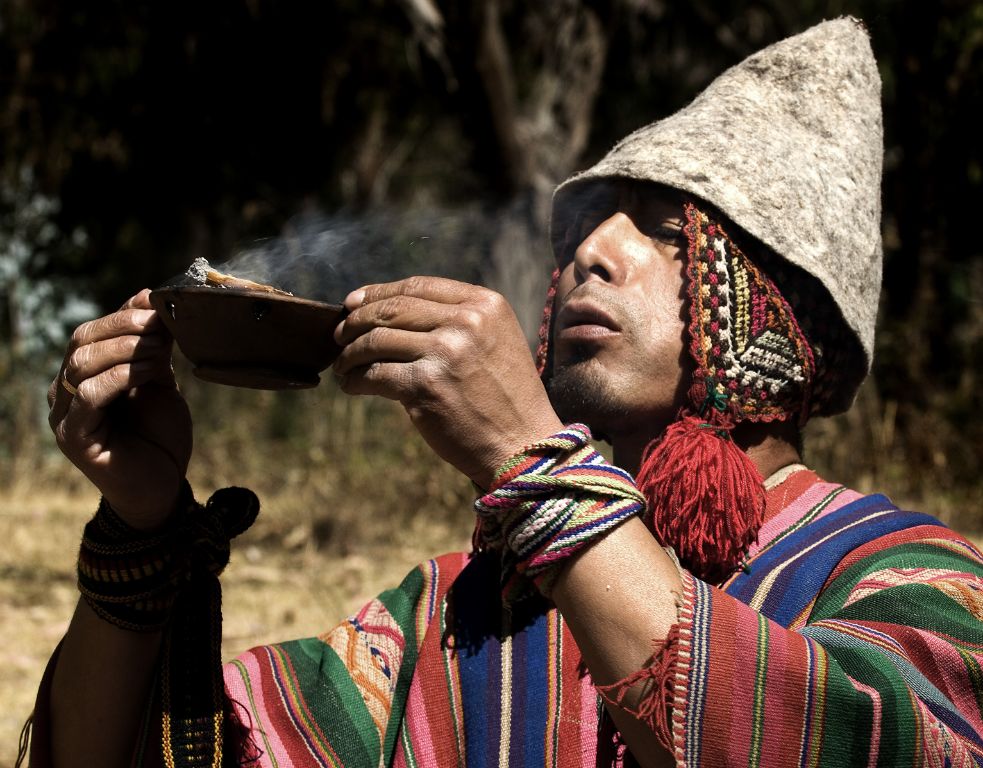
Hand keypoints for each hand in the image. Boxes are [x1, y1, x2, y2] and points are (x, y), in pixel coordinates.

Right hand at [48, 289, 192, 528]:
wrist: (162, 486)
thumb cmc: (159, 437)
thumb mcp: (158, 383)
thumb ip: (152, 350)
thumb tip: (152, 302)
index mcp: (82, 377)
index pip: (91, 332)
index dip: (124, 314)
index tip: (158, 306)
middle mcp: (65, 394)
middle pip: (81, 342)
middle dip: (124, 326)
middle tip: (160, 325)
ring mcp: (65, 416)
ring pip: (81, 364)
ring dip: (125, 349)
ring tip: (160, 349)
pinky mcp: (74, 438)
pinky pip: (90, 395)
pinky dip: (121, 376)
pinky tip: (150, 372)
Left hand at [333, 277, 563, 487]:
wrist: (523, 446)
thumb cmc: (505, 398)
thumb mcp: (494, 341)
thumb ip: (456, 320)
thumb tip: (391, 309)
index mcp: (485, 304)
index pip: (418, 286)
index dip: (379, 292)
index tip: (354, 302)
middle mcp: (467, 322)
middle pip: (393, 309)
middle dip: (357, 320)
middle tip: (339, 334)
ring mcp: (445, 352)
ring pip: (376, 340)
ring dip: (350, 353)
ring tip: (342, 364)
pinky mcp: (426, 386)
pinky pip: (373, 375)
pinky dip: (354, 380)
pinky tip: (351, 385)